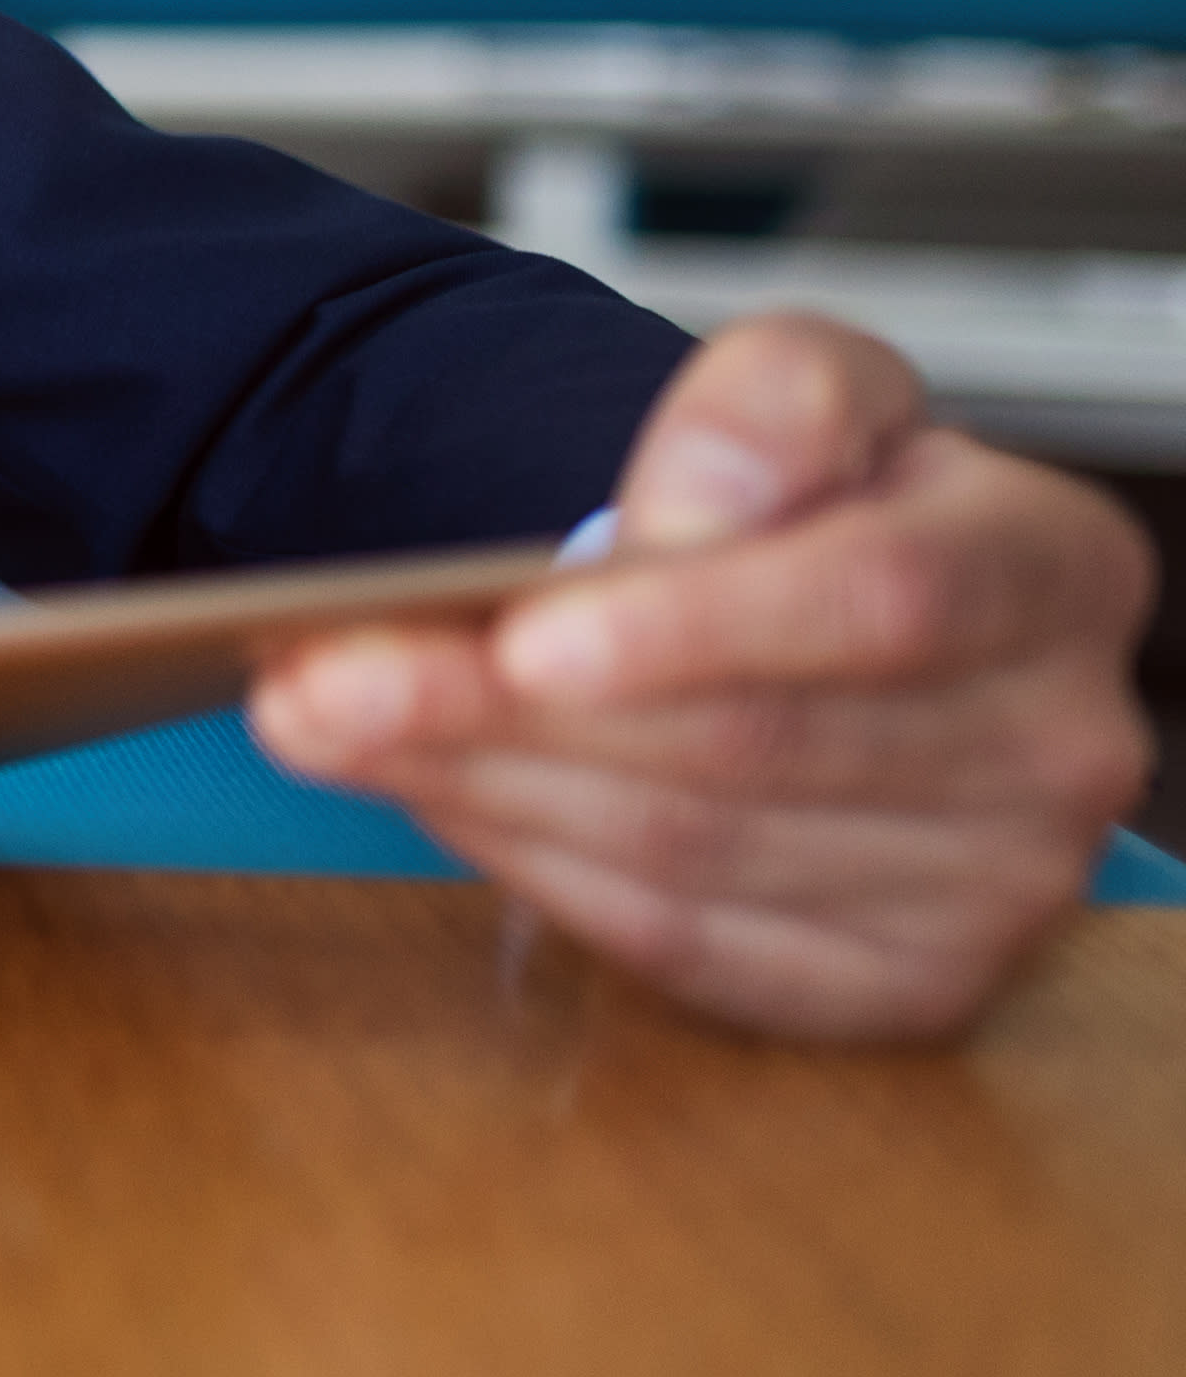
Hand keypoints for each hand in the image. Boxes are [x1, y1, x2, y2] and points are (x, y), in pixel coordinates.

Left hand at [252, 313, 1157, 1040]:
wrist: (818, 611)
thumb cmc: (816, 504)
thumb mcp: (809, 392)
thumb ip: (771, 404)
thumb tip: (698, 503)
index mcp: (1053, 569)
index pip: (878, 604)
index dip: (692, 626)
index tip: (519, 633)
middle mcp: (1054, 743)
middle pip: (747, 744)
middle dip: (503, 712)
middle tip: (322, 675)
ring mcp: (995, 887)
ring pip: (690, 850)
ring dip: (481, 786)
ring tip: (330, 718)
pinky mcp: (902, 984)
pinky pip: (685, 944)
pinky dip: (534, 868)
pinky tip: (436, 795)